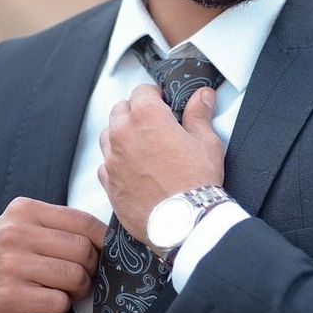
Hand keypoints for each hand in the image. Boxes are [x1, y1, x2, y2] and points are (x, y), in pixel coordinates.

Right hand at [0, 200, 108, 312]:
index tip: (103, 255)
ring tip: (67, 291)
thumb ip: (57, 228)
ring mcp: (12, 265)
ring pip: (75, 276)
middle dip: (91, 269)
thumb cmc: (1, 261)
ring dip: (79, 289)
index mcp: (24, 211)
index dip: (103, 242)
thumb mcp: (20, 230)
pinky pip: (59, 302)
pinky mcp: (12, 296)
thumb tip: (110, 241)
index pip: (83, 221)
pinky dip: (61, 306)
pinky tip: (47, 303)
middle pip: (83, 250)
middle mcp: (16, 233)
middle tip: (82, 278)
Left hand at [97, 84, 224, 242]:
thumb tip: (202, 96)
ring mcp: (112, 159)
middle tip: (154, 125)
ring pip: (108, 135)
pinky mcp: (108, 182)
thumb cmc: (196, 182)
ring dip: (122, 136)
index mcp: (146, 116)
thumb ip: (199, 115)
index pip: (142, 91)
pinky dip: (116, 163)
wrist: (183, 221)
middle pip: (120, 110)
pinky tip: (134, 171)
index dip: (155, 96)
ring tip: (142, 147)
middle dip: (135, 112)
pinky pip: (105, 164)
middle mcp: (123, 133)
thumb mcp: (206, 142)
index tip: (163, 103)